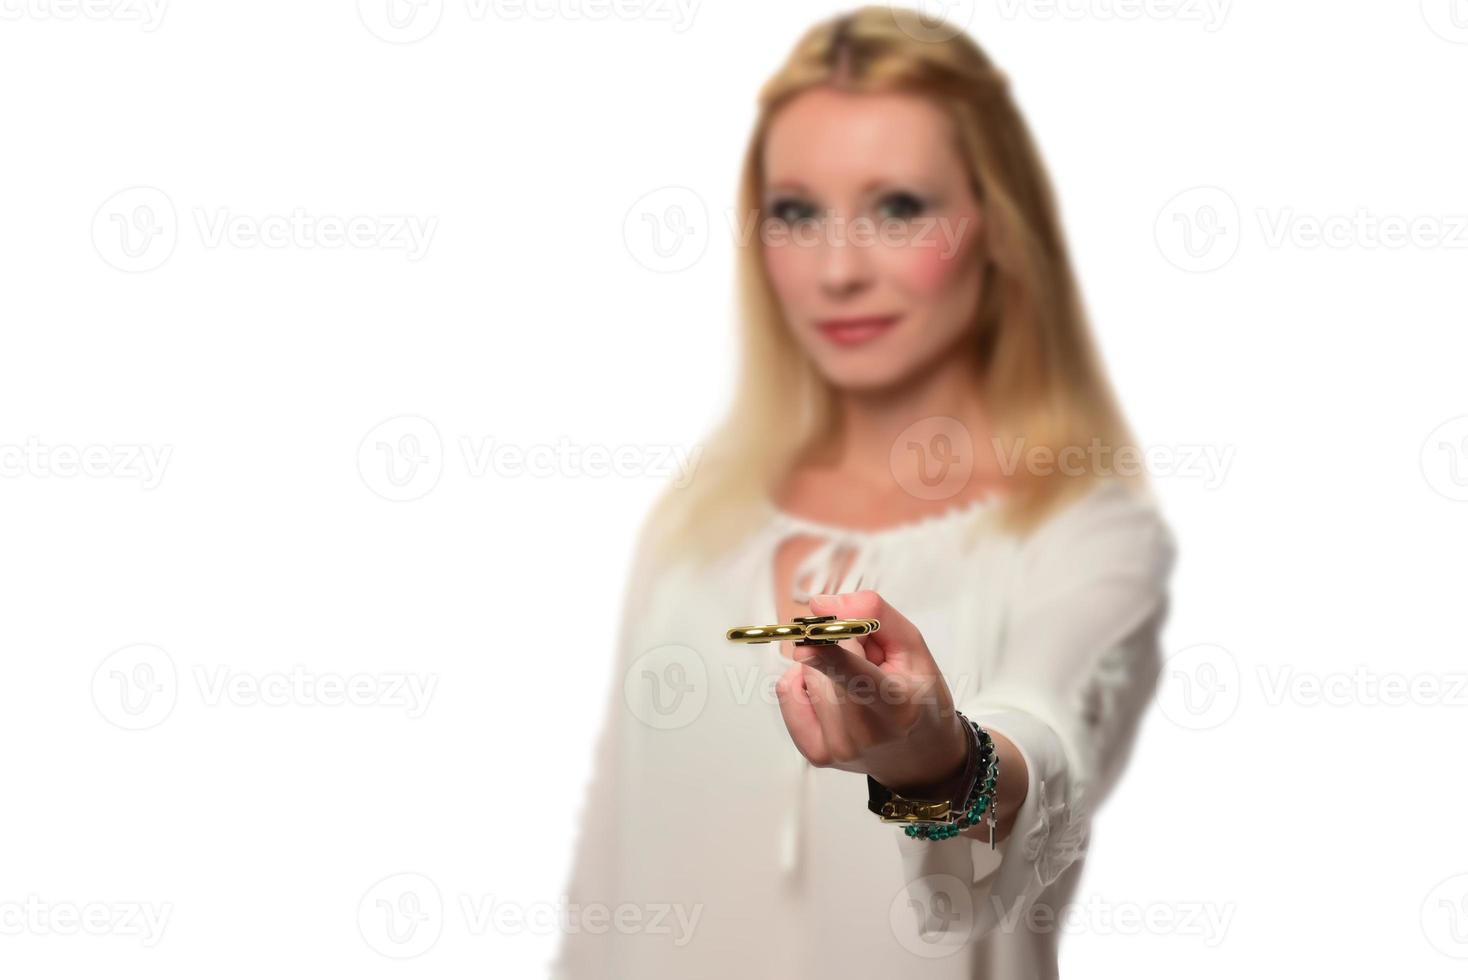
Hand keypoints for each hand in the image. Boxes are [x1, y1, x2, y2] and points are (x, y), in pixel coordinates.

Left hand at [769, 590, 969, 794]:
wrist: (919, 756)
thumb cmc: (920, 697)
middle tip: (869, 660)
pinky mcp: (815, 753)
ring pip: (805, 674)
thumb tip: (820, 605)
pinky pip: (788, 692)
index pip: (857, 678)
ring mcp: (836, 748)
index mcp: (897, 707)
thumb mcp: (914, 648)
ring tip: (856, 683)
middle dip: (842, 646)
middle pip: (826, 664)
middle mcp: (864, 734)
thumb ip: (875, 615)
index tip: (808, 642)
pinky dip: (805, 682)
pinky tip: (832, 693)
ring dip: (824, 665)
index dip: (829, 657)